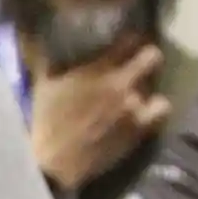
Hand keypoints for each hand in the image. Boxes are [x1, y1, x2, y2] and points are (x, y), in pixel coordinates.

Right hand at [27, 33, 171, 198]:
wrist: (56, 161)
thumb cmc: (47, 121)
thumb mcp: (43, 84)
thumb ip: (48, 58)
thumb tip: (36, 37)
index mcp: (98, 69)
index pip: (129, 41)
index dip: (131, 39)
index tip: (130, 42)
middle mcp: (121, 84)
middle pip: (152, 57)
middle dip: (149, 57)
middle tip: (142, 63)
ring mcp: (134, 108)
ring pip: (157, 88)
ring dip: (151, 91)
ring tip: (142, 96)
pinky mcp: (139, 130)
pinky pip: (161, 113)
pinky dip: (155, 112)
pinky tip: (146, 114)